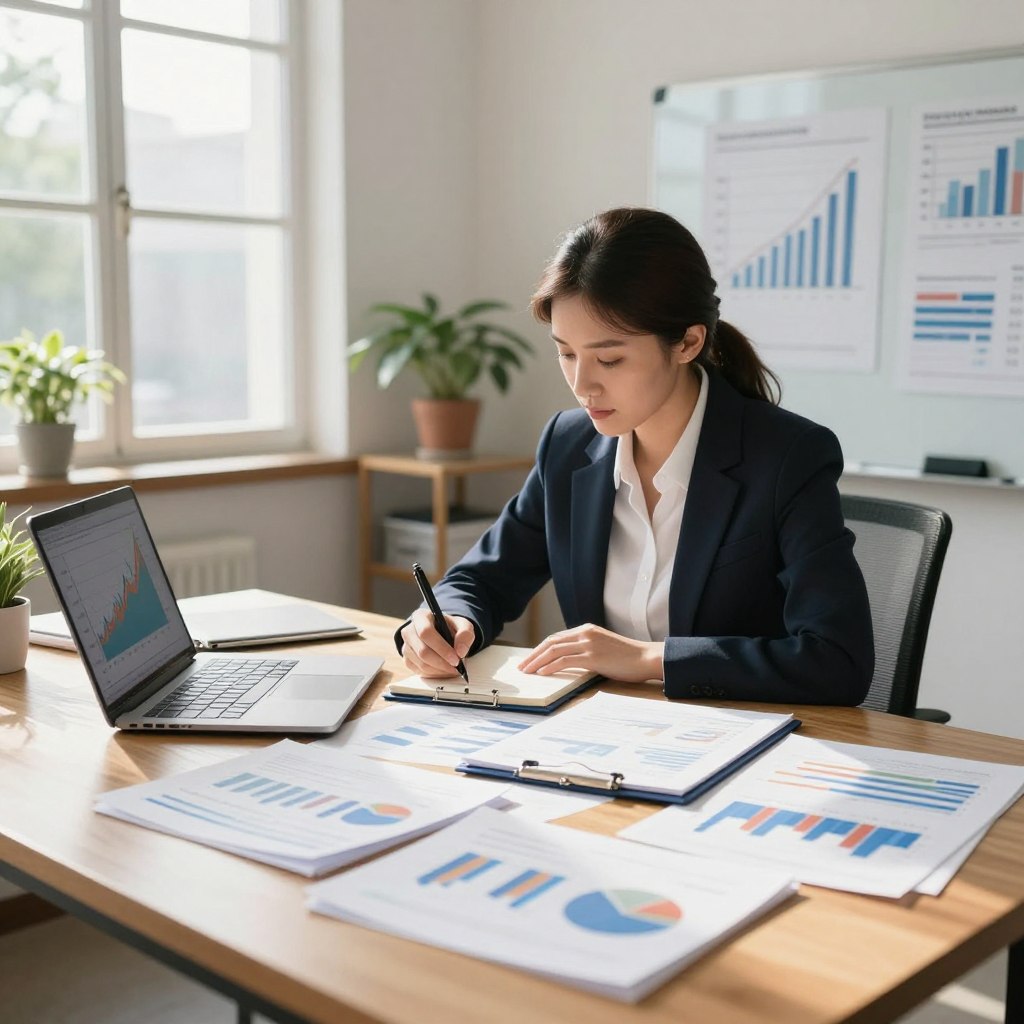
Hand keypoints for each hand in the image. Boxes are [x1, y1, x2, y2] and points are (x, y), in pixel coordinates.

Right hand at [400, 608, 475, 677]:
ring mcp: (406, 646)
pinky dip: (435, 674)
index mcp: (421, 617)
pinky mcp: (407, 660)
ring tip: (453, 669)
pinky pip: (420, 671)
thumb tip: (460, 651)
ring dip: (440, 670)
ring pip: (421, 664)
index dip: (441, 647)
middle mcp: (409, 631)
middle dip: (442, 662)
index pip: (426, 632)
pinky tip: (444, 670)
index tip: (455, 658)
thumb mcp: (462, 624)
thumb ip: (465, 634)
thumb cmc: (449, 627)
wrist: (441, 633)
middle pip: (422, 651)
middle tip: (456, 666)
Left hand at [516, 623, 663, 682]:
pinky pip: (565, 660)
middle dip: (533, 655)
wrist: (646, 658)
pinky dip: (550, 666)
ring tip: (527, 671)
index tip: (529, 659)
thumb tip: (569, 660)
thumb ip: (586, 649)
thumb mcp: (603, 647)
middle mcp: (585, 633)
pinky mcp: (593, 656)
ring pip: (554, 650)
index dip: (540, 649)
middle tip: (522, 666)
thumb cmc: (627, 657)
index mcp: (586, 630)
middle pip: (551, 642)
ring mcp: (588, 644)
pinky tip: (542, 673)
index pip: (556, 638)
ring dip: (537, 662)